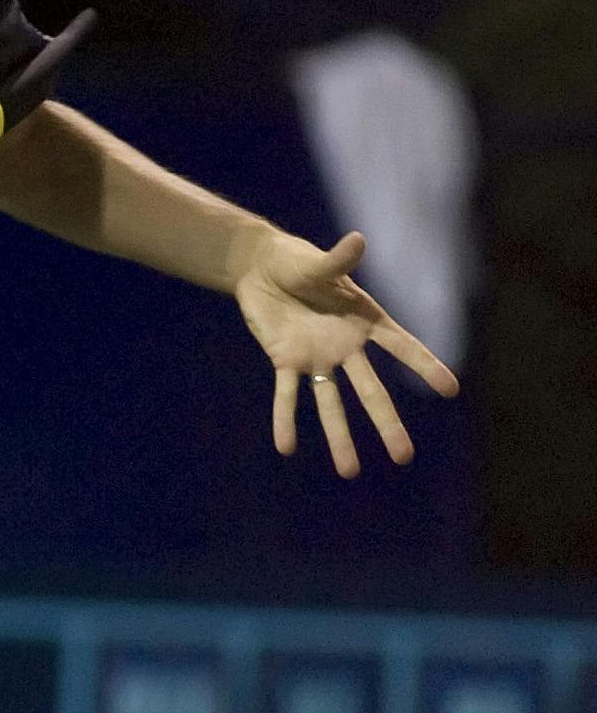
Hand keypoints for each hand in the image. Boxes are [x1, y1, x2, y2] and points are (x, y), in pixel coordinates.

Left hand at [234, 226, 459, 477]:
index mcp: (364, 321)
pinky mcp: (284, 360)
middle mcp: (346, 347)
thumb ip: (338, 260)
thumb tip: (358, 240)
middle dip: (387, 423)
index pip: (401, 346)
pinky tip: (286, 447)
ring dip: (339, 437)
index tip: (451, 389)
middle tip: (404, 457)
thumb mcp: (318, 262)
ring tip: (349, 472)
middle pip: (371, 390)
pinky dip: (284, 419)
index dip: (425, 366)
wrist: (261, 268)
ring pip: (331, 403)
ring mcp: (317, 357)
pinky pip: (286, 395)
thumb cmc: (298, 261)